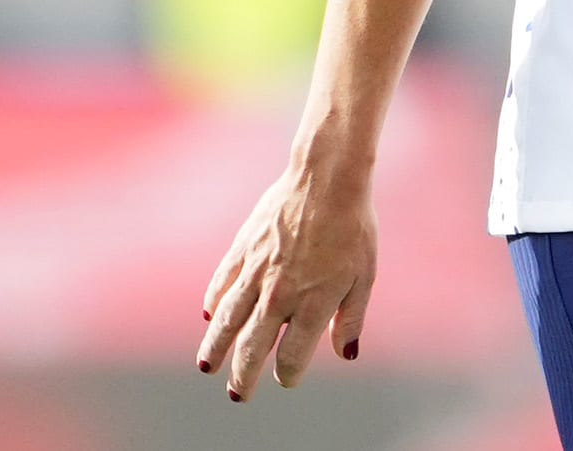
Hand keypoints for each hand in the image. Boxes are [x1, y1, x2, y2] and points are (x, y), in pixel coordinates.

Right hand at [197, 161, 377, 401]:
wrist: (327, 178)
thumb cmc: (354, 227)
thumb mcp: (365, 275)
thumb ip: (351, 318)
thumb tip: (347, 355)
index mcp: (312, 304)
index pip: (291, 356)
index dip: (288, 374)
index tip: (286, 379)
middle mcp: (279, 294)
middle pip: (252, 347)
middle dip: (243, 375)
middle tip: (237, 394)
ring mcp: (256, 272)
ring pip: (227, 321)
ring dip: (216, 347)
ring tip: (207, 367)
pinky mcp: (242, 250)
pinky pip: (222, 284)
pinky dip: (214, 303)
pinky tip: (211, 316)